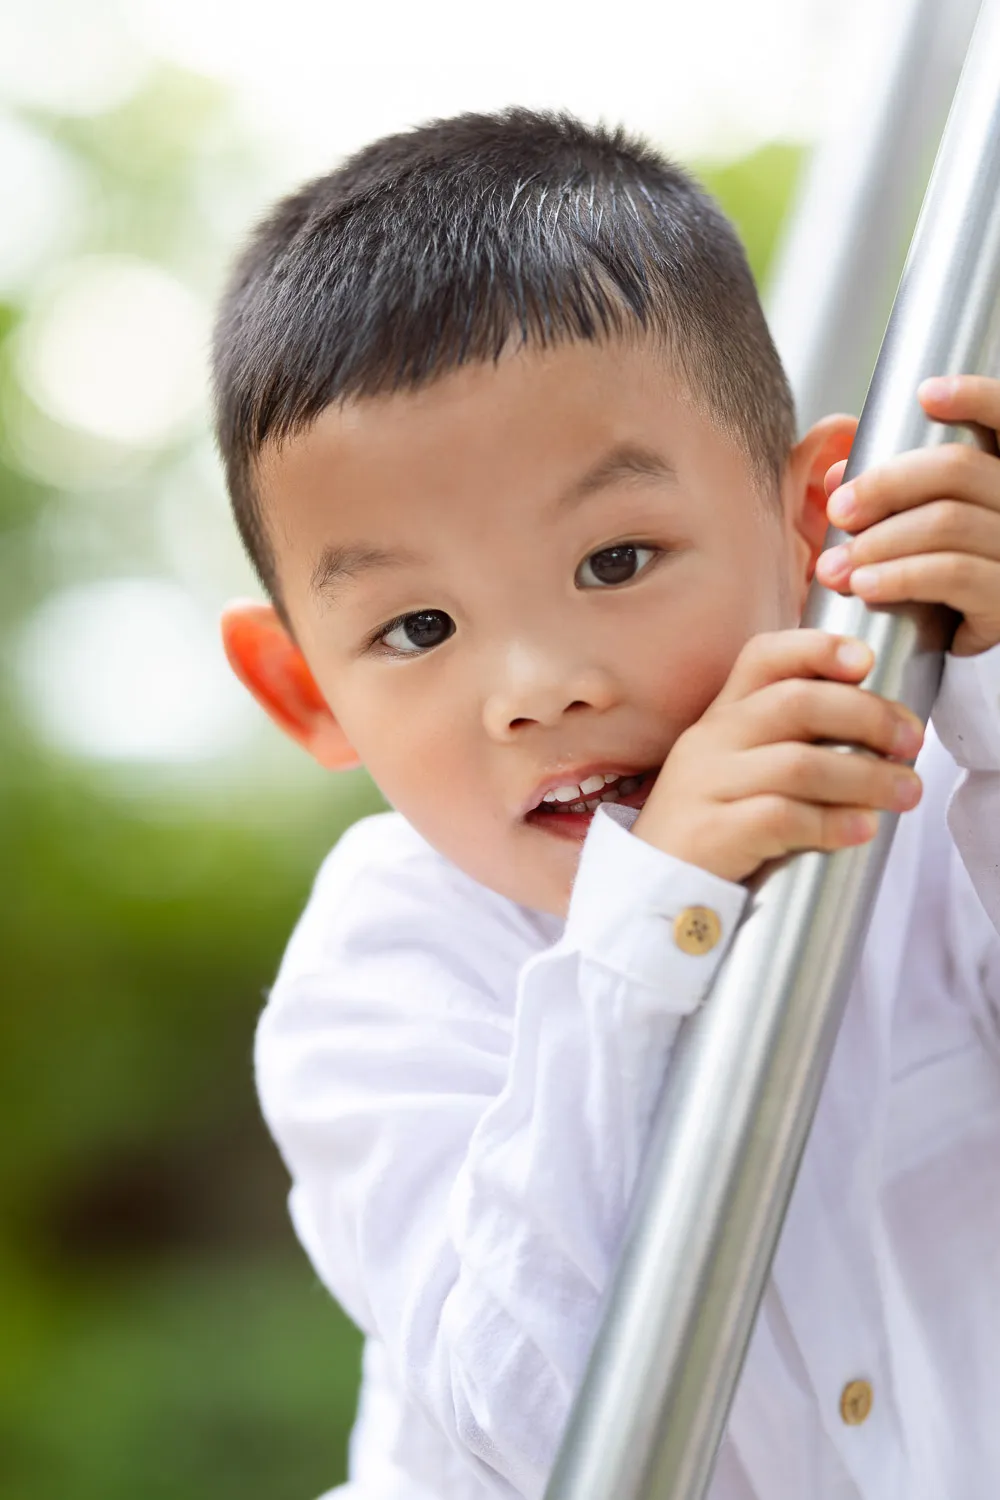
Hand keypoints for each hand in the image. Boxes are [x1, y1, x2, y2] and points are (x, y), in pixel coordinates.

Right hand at [630, 630, 924, 883]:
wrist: (652, 891)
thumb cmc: (712, 826)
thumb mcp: (737, 767)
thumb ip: (786, 740)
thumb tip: (876, 731)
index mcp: (721, 717)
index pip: (763, 657)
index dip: (817, 648)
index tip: (865, 661)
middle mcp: (711, 741)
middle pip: (796, 704)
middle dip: (868, 717)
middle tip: (910, 742)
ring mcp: (707, 786)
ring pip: (797, 763)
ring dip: (865, 777)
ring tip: (904, 793)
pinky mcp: (713, 834)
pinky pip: (781, 817)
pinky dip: (832, 822)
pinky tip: (862, 828)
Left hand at [815, 375, 999, 656]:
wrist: (971, 671)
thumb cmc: (936, 593)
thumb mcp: (917, 536)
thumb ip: (890, 496)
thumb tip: (835, 466)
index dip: (976, 398)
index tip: (926, 394)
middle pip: (959, 469)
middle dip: (886, 483)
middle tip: (838, 509)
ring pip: (949, 522)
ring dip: (879, 539)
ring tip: (835, 565)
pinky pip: (953, 575)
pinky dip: (899, 576)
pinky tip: (864, 586)